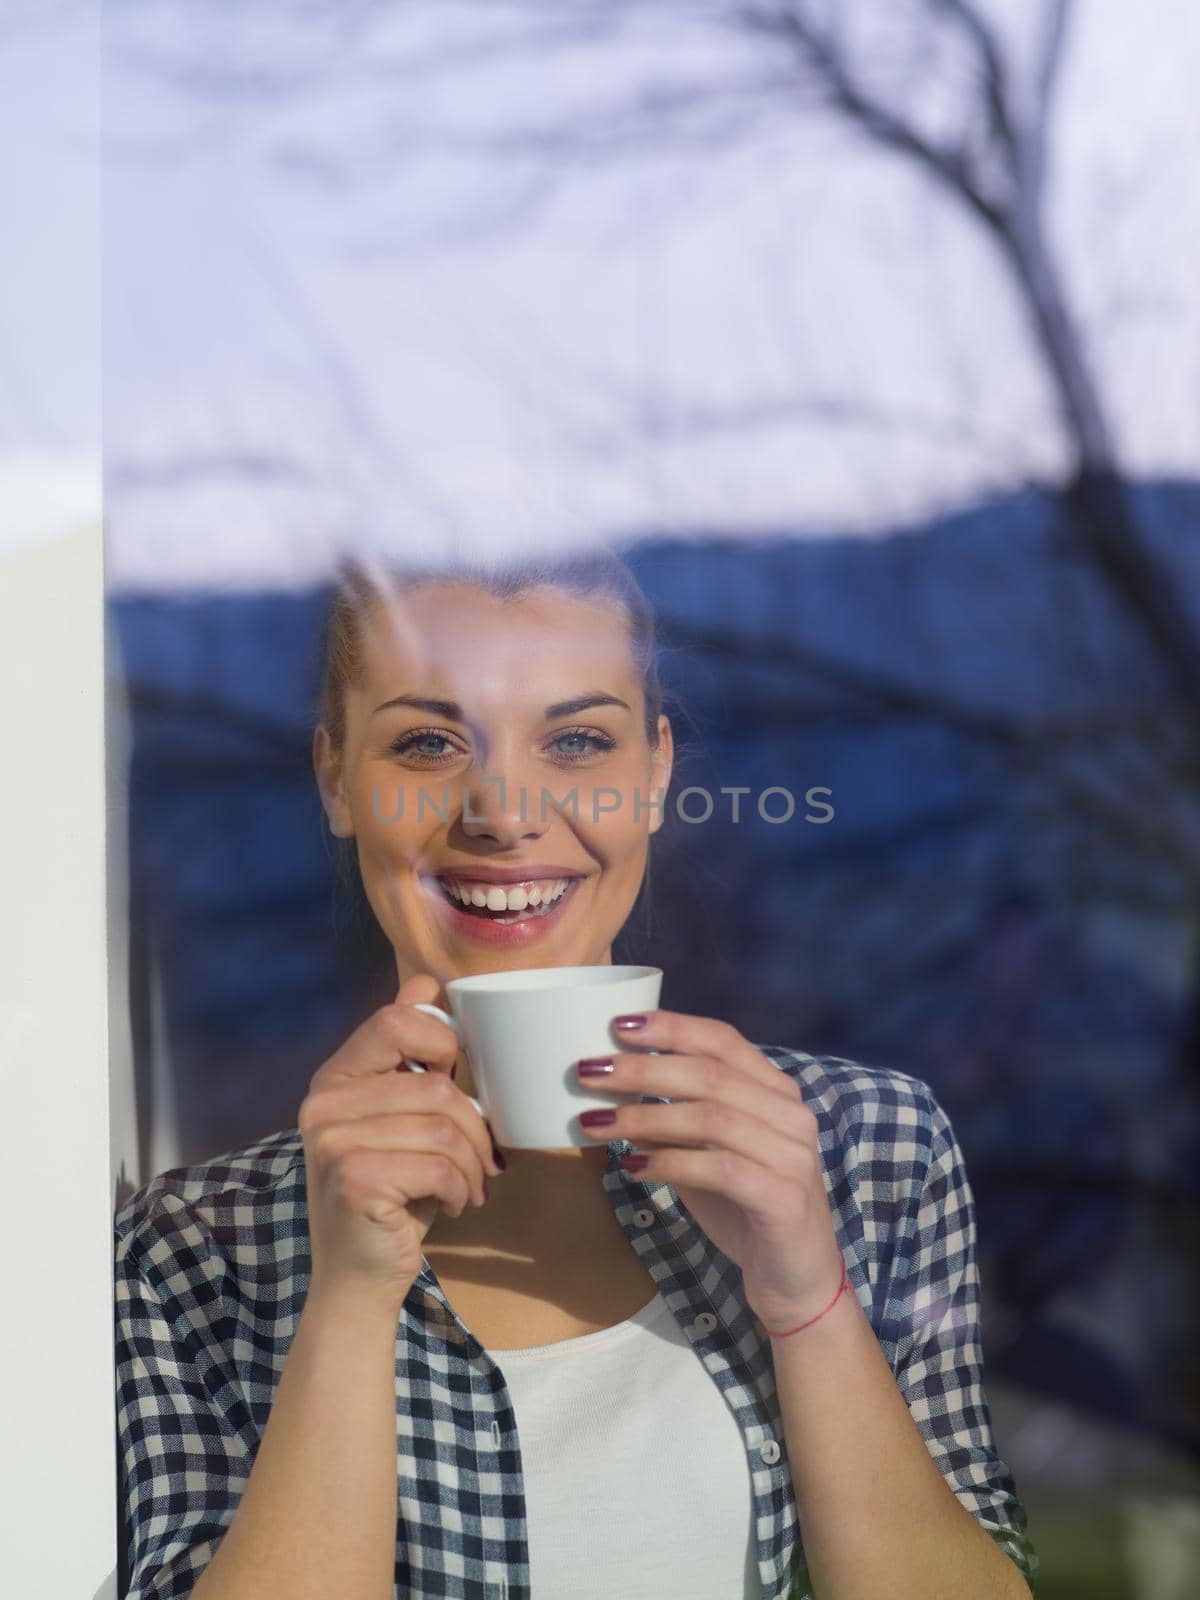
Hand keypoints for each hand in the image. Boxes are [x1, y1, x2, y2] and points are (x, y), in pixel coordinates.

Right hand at [298, 973, 501, 1313]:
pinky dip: (460, 1189)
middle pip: (435, 1084)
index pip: (395, 1021)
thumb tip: (425, 981)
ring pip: (444, 1127)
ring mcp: (333, 1142)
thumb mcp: (401, 1116)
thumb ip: (408, 1053)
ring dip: (472, 1165)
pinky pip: (439, 1165)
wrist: (359, 1276)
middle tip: (479, 1159)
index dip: (443, 1045)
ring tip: (466, 1186)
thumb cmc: (392, 1191)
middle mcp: (323, 1103)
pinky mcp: (354, 1180)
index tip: (454, 1086)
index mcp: (335, 1077)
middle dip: (474, 1126)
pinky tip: (451, 1204)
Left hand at [578, 1010, 844, 1331]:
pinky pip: (719, 1168)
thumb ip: (671, 1124)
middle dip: (642, 1068)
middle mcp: (790, 1115)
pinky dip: (670, 1162)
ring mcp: (792, 1155)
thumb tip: (612, 1093)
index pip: (723, 1040)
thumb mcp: (702, 1157)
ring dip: (644, 1116)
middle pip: (710, 1074)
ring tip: (594, 1122)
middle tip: (588, 1072)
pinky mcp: (784, 1198)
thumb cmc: (745, 1210)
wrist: (796, 1281)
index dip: (671, 1028)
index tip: (617, 1026)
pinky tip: (633, 1166)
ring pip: (711, 1118)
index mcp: (775, 1092)